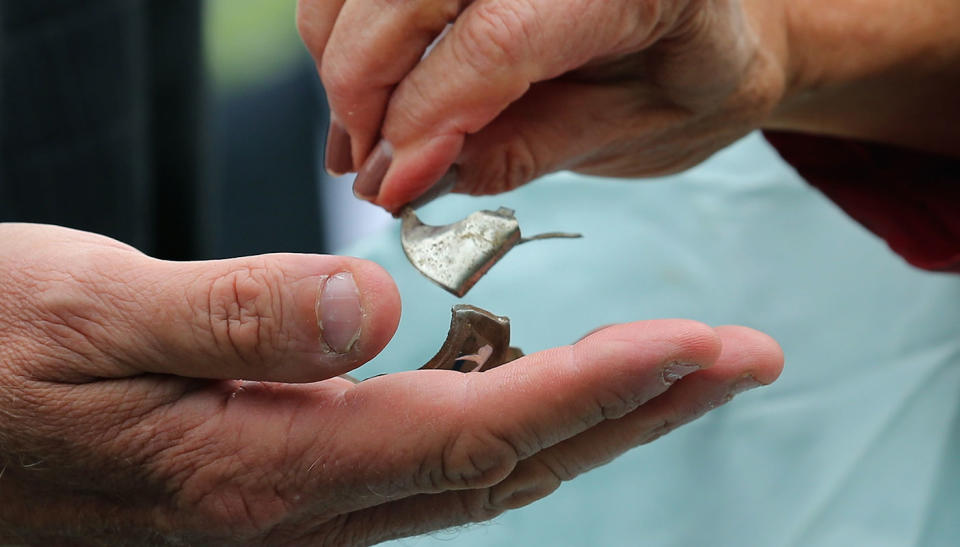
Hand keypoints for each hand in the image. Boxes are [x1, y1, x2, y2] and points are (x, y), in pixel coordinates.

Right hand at [0, 223, 781, 544]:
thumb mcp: (89, 312)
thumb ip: (235, 314)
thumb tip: (374, 307)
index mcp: (266, 462)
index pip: (476, 426)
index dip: (598, 386)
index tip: (698, 344)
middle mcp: (302, 504)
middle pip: (511, 463)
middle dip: (637, 409)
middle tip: (740, 358)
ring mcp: (300, 504)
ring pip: (483, 470)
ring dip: (591, 418)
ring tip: (676, 366)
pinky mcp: (288, 481)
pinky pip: (431, 462)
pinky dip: (512, 423)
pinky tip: (544, 386)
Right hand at [300, 0, 788, 210]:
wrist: (706, 26)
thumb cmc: (683, 81)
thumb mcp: (626, 133)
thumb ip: (520, 151)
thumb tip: (407, 177)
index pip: (497, 38)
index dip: (425, 119)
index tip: (391, 187)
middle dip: (363, 87)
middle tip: (368, 171)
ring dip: (343, 56)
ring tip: (362, 139)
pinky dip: (346, 28)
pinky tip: (364, 89)